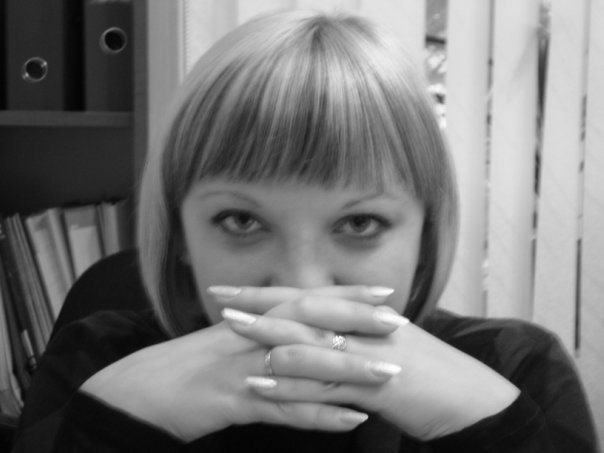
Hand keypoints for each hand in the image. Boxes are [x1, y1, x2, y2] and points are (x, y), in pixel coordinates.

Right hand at [79, 286, 394, 441]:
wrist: (139, 392)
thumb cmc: (186, 370)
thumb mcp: (227, 346)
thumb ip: (263, 338)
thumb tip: (300, 337)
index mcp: (251, 321)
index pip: (306, 302)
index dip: (345, 297)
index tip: (382, 294)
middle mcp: (250, 337)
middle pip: (310, 325)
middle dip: (356, 323)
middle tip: (398, 324)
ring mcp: (243, 368)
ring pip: (304, 366)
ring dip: (349, 370)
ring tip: (390, 373)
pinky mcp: (233, 402)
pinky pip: (283, 409)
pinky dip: (319, 415)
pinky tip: (350, 419)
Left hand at [215, 286, 519, 439]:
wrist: (473, 400)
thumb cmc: (431, 378)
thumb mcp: (388, 350)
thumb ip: (355, 341)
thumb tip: (321, 338)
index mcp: (364, 317)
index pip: (308, 297)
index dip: (270, 292)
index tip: (235, 288)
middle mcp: (364, 327)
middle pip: (303, 309)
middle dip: (260, 303)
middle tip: (220, 295)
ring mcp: (369, 353)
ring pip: (310, 339)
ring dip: (268, 334)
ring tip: (230, 330)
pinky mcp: (376, 385)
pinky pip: (326, 382)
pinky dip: (291, 380)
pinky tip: (263, 380)